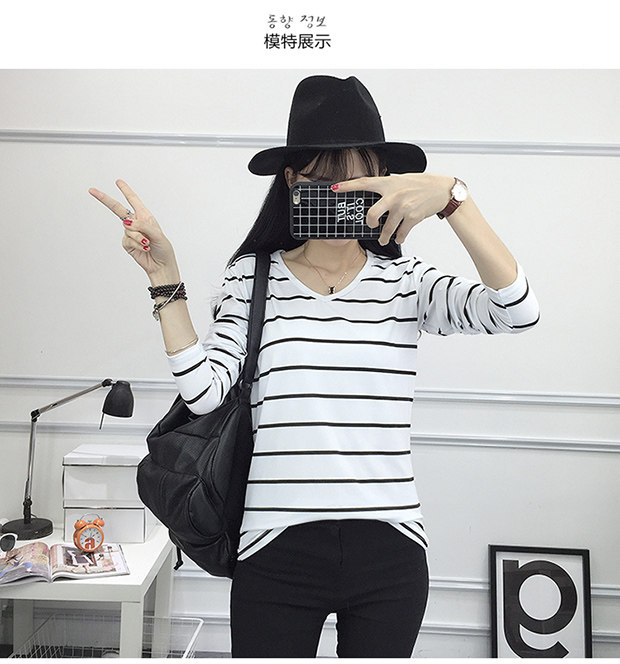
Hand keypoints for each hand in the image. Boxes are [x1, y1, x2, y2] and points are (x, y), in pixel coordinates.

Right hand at [88, 180, 177, 279]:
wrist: (161, 265)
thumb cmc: (163, 248)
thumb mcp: (157, 234)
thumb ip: (143, 226)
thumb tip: (127, 222)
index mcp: (145, 216)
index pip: (133, 200)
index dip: (126, 190)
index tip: (118, 181)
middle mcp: (136, 222)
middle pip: (117, 209)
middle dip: (105, 199)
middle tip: (92, 190)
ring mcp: (130, 233)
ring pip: (128, 229)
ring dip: (139, 237)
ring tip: (148, 244)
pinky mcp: (127, 243)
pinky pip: (128, 240)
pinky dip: (137, 244)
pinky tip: (144, 248)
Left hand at [333, 173, 453, 244]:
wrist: (441, 190)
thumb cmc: (420, 184)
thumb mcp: (400, 180)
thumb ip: (386, 187)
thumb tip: (373, 195)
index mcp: (388, 183)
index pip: (363, 183)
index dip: (347, 186)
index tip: (334, 188)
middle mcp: (393, 195)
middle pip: (372, 215)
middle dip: (370, 224)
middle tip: (371, 226)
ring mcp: (403, 207)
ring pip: (387, 229)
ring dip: (384, 237)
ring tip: (384, 239)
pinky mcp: (412, 217)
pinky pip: (401, 233)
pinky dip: (400, 237)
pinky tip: (400, 237)